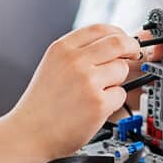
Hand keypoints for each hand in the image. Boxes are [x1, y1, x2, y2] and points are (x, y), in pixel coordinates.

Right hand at [12, 24, 140, 158]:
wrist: (28, 133)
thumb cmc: (41, 104)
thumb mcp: (52, 66)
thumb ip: (78, 53)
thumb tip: (112, 44)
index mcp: (61, 49)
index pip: (100, 28)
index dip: (118, 33)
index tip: (124, 39)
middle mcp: (74, 61)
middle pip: (118, 42)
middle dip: (132, 48)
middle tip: (134, 55)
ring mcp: (87, 81)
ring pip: (122, 69)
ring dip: (117, 80)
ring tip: (99, 92)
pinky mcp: (98, 102)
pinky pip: (120, 94)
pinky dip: (113, 101)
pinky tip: (95, 108)